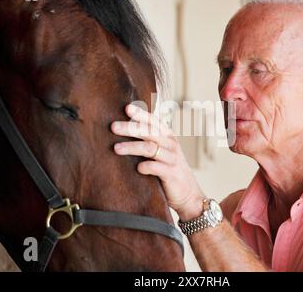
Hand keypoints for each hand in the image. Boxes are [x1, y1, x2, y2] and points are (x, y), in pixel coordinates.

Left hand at [111, 104, 204, 219]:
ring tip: (116, 148)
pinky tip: (137, 168)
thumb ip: (148, 140)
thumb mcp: (161, 152)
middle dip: (130, 128)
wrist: (189, 194)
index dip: (141, 114)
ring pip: (150, 148)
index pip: (153, 121)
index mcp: (167, 136)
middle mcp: (171, 144)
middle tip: (113, 127)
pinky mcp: (171, 174)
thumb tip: (122, 129)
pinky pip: (157, 167)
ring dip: (132, 147)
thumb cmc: (169, 170)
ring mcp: (172, 158)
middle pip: (149, 132)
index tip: (127, 108)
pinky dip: (146, 166)